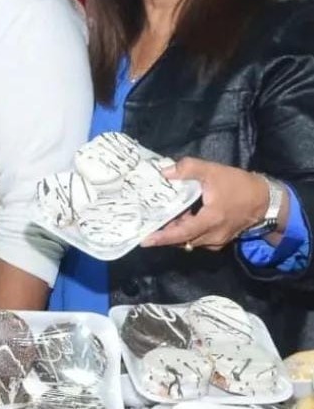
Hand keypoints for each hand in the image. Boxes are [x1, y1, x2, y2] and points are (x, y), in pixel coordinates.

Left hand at [141, 157, 269, 250]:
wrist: (266, 200)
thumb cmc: (239, 185)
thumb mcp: (213, 171)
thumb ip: (188, 169)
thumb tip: (164, 172)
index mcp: (211, 220)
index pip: (181, 233)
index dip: (162, 237)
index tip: (144, 241)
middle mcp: (213, 236)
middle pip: (182, 239)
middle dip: (164, 233)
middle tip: (145, 224)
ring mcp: (217, 240)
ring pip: (189, 240)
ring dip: (175, 232)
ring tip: (158, 219)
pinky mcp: (220, 239)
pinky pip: (198, 239)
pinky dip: (186, 231)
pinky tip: (179, 218)